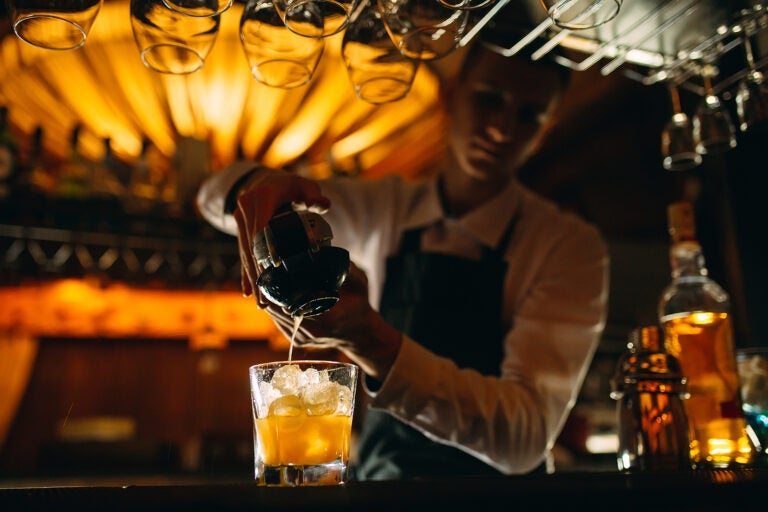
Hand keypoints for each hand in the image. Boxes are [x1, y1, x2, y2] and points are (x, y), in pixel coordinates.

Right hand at [231, 167, 330, 298]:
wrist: (266, 180)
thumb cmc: (290, 186)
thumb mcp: (305, 186)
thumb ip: (314, 195)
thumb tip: (323, 205)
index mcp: (263, 197)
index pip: (262, 226)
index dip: (266, 248)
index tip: (274, 269)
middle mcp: (247, 208)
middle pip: (251, 245)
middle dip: (258, 273)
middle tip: (266, 299)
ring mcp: (241, 219)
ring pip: (246, 252)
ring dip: (252, 278)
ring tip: (260, 302)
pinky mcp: (240, 229)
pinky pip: (243, 253)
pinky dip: (246, 272)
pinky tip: (248, 292)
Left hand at [264, 262, 402, 379]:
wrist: (360, 333)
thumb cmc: (359, 307)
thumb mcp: (360, 285)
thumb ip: (349, 270)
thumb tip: (333, 255)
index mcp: (329, 317)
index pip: (295, 303)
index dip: (281, 290)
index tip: (275, 275)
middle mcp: (314, 331)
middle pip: (280, 310)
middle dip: (272, 293)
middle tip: (267, 275)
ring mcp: (304, 338)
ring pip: (277, 317)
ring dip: (271, 301)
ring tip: (267, 284)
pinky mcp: (298, 341)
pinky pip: (279, 323)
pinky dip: (275, 310)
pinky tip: (274, 298)